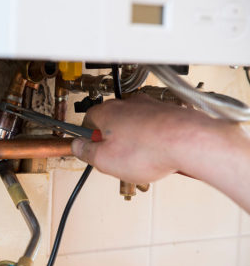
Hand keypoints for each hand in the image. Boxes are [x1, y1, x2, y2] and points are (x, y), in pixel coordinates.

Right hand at [71, 94, 233, 182]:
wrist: (188, 141)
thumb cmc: (149, 150)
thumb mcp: (105, 160)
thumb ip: (86, 152)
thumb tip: (77, 146)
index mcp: (106, 112)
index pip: (86, 120)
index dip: (88, 137)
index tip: (90, 148)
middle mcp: (127, 105)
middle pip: (111, 122)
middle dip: (112, 140)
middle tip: (116, 159)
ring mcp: (149, 107)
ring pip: (133, 125)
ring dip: (133, 141)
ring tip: (140, 160)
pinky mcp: (167, 113)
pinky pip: (153, 128)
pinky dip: (152, 140)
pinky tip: (157, 154)